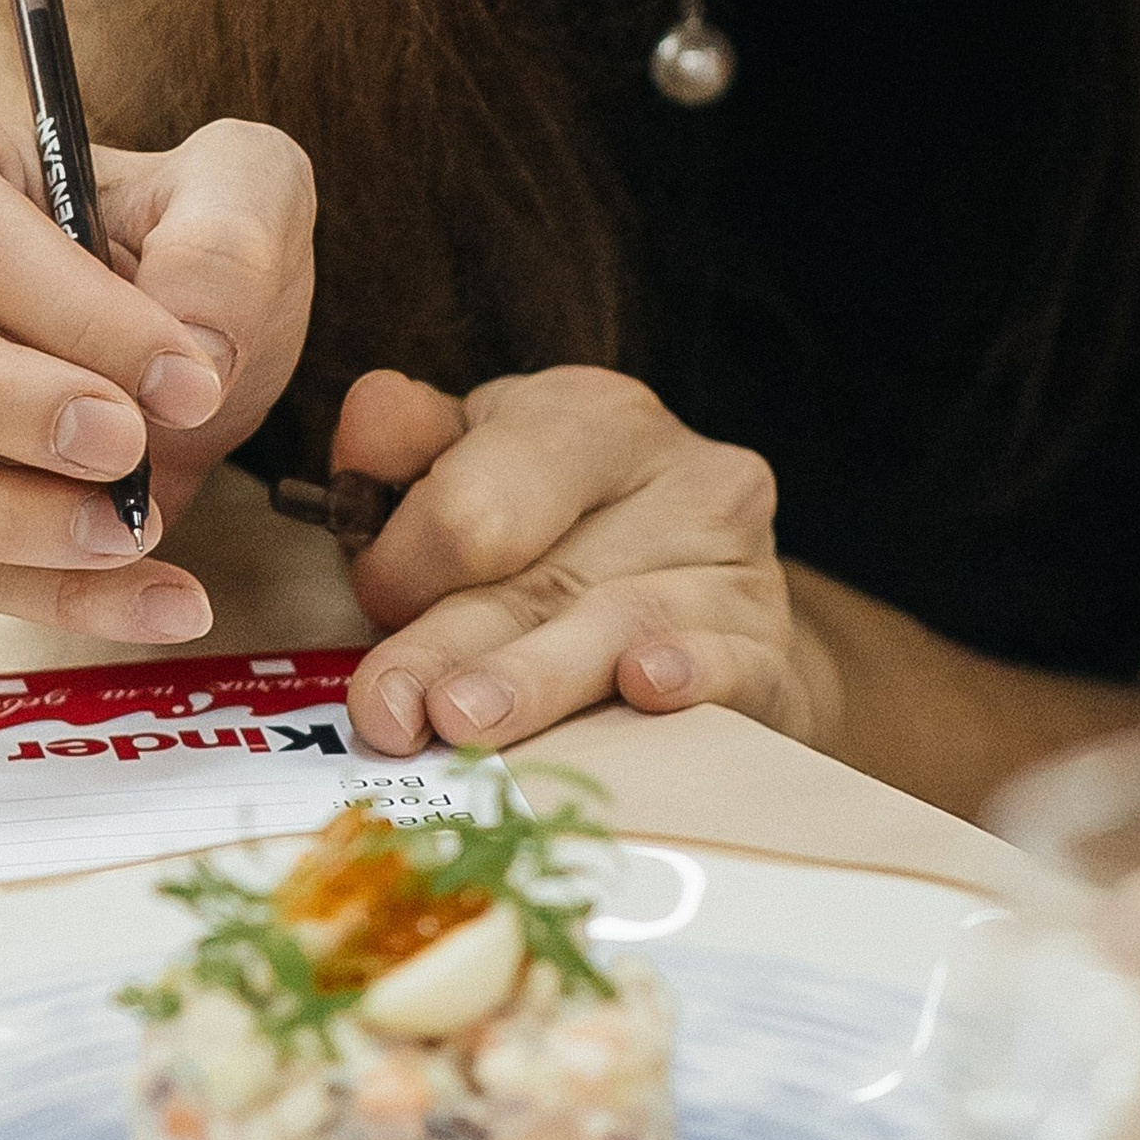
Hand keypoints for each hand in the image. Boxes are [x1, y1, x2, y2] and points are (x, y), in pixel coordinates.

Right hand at [0, 95, 315, 641]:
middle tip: (129, 450)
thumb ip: (232, 236)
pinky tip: (147, 599)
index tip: (190, 378)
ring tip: (138, 532)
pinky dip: (31, 594)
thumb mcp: (237, 193)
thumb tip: (193, 345)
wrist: (124, 322)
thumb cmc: (160, 239)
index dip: (71, 312)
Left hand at [332, 365, 838, 757]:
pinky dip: (687, 674)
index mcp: (591, 417)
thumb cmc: (568, 544)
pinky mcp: (772, 648)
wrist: (712, 616)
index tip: (373, 609)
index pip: (481, 491)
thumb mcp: (484, 472)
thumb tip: (366, 416)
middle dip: (447, 644)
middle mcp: (678, 472)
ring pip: (619, 623)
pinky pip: (731, 661)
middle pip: (538, 573)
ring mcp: (739, 562)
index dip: (406, 561)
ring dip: (535, 679)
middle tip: (388, 711)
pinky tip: (645, 687)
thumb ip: (412, 450)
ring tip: (465, 723)